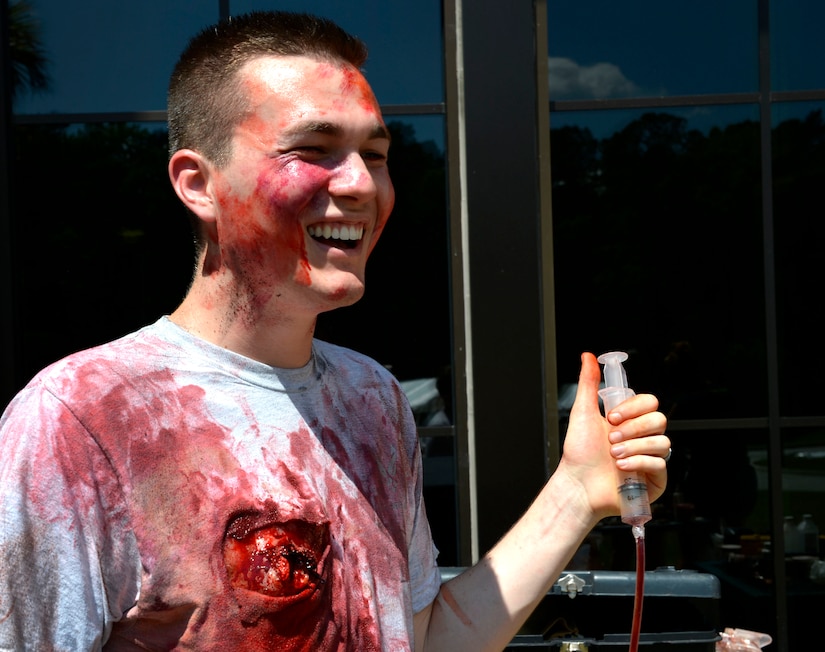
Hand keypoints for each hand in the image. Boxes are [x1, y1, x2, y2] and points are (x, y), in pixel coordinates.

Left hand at [558, 352, 669, 520]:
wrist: (578, 484)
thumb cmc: (579, 452)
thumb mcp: (583, 413)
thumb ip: (588, 383)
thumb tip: (588, 356)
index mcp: (630, 420)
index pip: (650, 403)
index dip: (633, 408)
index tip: (611, 417)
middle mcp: (643, 437)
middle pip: (660, 419)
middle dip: (633, 428)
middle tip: (611, 438)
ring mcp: (651, 457)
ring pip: (662, 442)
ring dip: (634, 446)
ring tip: (614, 455)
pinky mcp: (656, 479)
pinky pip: (660, 463)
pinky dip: (638, 463)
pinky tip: (622, 467)